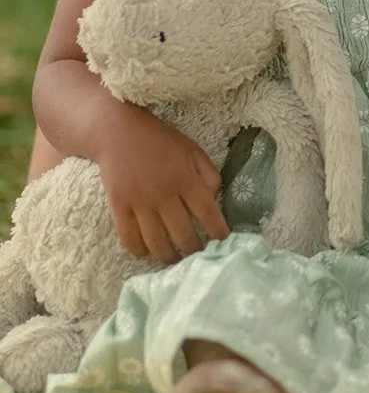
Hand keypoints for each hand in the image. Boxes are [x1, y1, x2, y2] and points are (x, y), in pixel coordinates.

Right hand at [95, 103, 229, 265]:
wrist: (119, 133)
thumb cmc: (161, 142)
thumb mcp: (193, 150)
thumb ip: (208, 174)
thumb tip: (214, 200)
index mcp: (185, 178)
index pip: (208, 212)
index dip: (218, 232)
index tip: (225, 243)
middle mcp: (164, 193)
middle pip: (182, 234)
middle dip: (194, 250)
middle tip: (199, 257)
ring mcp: (139, 203)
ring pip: (157, 242)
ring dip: (169, 257)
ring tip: (176, 260)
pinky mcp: (119, 207)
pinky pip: (130, 239)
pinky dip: (140, 251)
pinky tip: (149, 252)